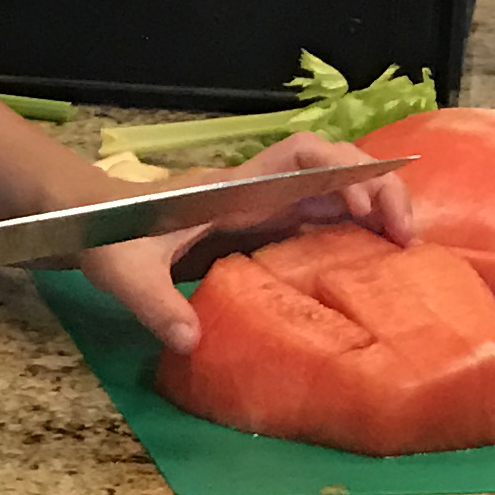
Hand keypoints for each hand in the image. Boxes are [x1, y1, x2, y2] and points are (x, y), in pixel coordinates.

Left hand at [80, 131, 416, 355]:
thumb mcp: (124, 272)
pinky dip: (350, 232)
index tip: (365, 208)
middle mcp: (255, 191)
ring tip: (403, 249)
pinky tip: (368, 261)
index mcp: (232, 189)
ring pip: (331, 192)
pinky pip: (315, 220)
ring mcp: (259, 208)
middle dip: (377, 189)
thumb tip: (190, 339)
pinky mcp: (257, 228)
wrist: (88, 222)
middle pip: (333, 169)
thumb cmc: (107, 234)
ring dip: (371, 209)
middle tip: (405, 237)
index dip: (342, 171)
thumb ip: (153, 303)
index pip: (300, 155)